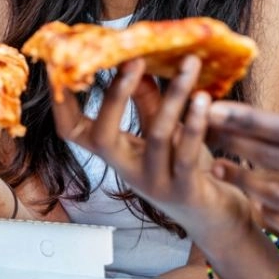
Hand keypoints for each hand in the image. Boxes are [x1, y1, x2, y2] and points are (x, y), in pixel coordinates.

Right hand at [51, 56, 254, 237]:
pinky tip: (204, 99)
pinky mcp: (184, 192)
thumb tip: (133, 62)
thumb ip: (148, 102)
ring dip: (173, 97)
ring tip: (189, 65)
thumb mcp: (164, 133)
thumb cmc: (188, 172)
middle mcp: (127, 170)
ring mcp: (154, 184)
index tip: (63, 65)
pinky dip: (194, 124)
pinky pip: (186, 155)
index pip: (72, 130)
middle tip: (132, 59)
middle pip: (101, 136)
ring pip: (155, 136)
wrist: (217, 219)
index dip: (61, 102)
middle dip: (114, 95)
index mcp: (115, 153)